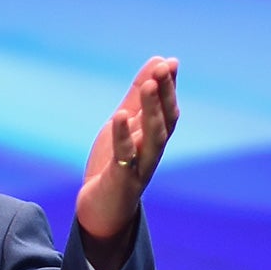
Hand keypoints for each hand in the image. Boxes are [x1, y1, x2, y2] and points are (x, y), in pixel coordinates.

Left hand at [75, 56, 179, 269]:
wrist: (100, 208)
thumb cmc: (115, 164)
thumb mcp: (125, 124)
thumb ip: (139, 96)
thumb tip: (160, 61)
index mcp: (153, 138)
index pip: (168, 110)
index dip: (169, 87)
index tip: (169, 62)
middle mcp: (152, 152)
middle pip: (165, 121)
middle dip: (165, 95)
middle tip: (162, 68)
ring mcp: (139, 167)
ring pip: (153, 138)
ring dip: (152, 111)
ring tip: (149, 86)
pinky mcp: (122, 181)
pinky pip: (124, 157)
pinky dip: (123, 137)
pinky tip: (119, 117)